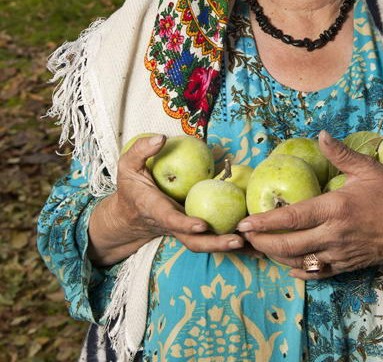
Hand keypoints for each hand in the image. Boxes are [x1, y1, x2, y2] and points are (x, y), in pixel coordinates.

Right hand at [88, 135, 245, 265]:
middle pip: (194, 242)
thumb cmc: (132, 188)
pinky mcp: (194, 231)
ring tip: (252, 242)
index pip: (171, 220)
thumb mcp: (128, 167)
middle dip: (215, 243)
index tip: (202, 225)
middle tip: (238, 240)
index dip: (185, 224)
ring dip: (227, 245)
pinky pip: (212, 239)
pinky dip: (231, 243)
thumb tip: (161, 138)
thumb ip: (140, 151)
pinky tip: (254, 241)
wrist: (130, 216)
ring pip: (205, 244)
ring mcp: (184, 231)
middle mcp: (172, 225)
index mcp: (155, 209)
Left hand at [237, 131, 382, 278]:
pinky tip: (288, 266)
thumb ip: (341, 154)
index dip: (265, 222)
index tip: (245, 223)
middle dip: (262, 243)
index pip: (292, 218)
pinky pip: (317, 273)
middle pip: (289, 245)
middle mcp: (334, 234)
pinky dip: (299, 271)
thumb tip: (321, 134)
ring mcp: (341, 253)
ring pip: (300, 262)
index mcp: (336, 208)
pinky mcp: (348, 266)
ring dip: (276, 257)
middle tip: (245, 237)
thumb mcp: (368, 169)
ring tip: (261, 248)